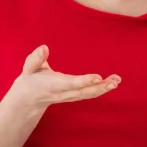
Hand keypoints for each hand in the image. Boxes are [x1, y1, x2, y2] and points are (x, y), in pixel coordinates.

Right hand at [4, 45, 119, 118]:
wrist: (29, 98)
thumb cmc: (30, 79)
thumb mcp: (29, 68)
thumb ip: (36, 58)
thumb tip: (44, 47)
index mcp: (52, 85)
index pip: (70, 84)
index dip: (84, 81)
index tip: (97, 77)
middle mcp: (63, 93)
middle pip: (83, 92)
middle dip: (99, 88)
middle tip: (114, 82)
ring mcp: (69, 96)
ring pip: (88, 94)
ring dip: (103, 89)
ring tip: (117, 81)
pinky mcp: (74, 96)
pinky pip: (89, 94)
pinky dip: (101, 89)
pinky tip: (112, 83)